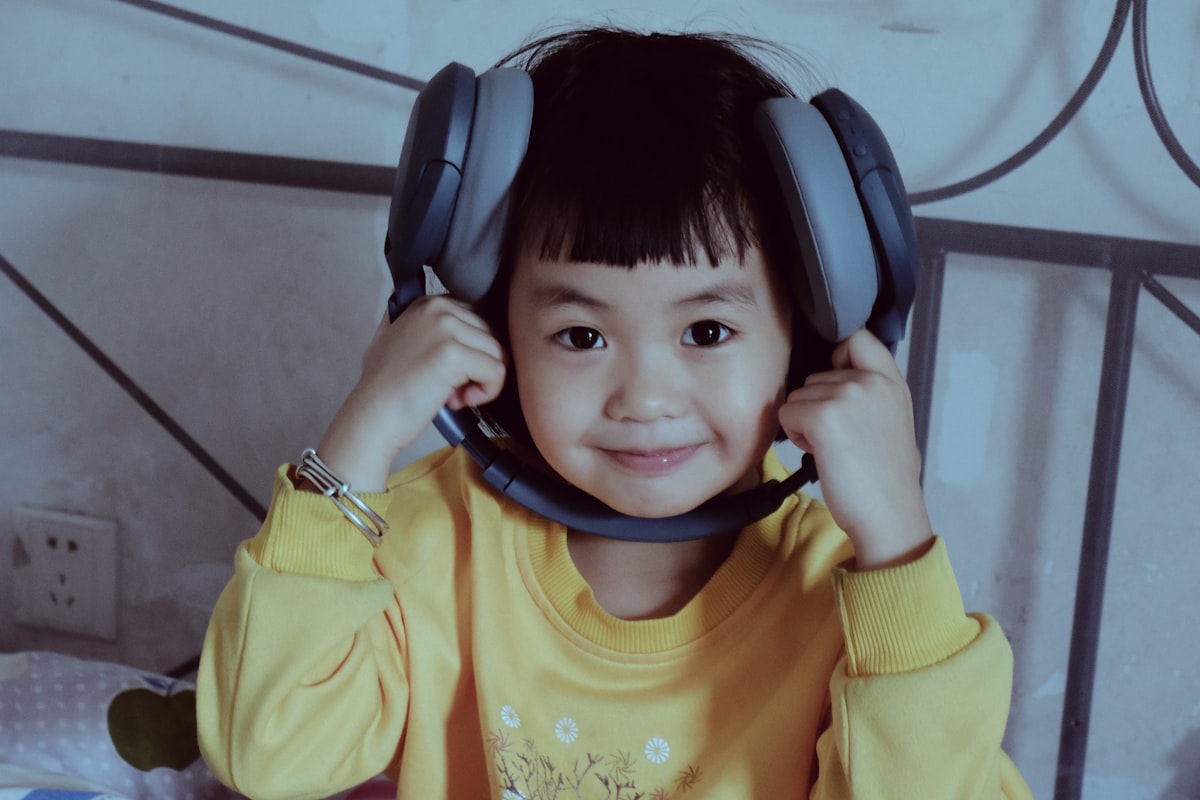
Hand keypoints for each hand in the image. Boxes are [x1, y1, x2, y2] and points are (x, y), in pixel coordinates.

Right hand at [316, 296, 506, 490]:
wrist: (372, 417)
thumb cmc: (385, 389)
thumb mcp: (393, 338)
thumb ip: (418, 322)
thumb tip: (438, 313)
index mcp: (428, 303)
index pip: (480, 318)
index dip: (472, 350)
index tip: (449, 371)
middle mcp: (437, 308)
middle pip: (492, 335)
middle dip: (479, 365)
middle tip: (451, 387)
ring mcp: (445, 328)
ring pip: (498, 353)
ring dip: (483, 381)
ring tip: (453, 395)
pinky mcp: (453, 354)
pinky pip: (497, 371)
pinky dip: (487, 392)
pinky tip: (459, 400)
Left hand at [778, 329, 933, 569]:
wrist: (889, 513)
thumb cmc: (884, 475)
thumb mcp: (891, 417)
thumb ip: (868, 390)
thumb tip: (834, 372)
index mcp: (891, 380)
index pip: (856, 337)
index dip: (837, 357)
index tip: (838, 383)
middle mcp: (871, 380)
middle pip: (815, 374)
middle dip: (817, 403)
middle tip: (841, 437)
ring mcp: (847, 395)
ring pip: (797, 396)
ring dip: (805, 422)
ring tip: (834, 448)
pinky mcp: (823, 417)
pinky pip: (787, 414)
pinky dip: (795, 435)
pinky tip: (820, 453)